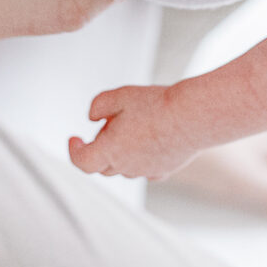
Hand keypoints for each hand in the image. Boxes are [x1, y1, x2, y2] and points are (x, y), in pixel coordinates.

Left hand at [69, 83, 199, 179]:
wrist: (192, 116)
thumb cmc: (155, 105)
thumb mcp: (119, 95)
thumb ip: (98, 106)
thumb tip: (92, 117)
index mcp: (109, 150)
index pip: (82, 161)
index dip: (74, 151)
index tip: (74, 138)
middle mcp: (125, 166)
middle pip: (102, 165)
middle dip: (100, 147)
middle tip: (111, 123)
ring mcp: (145, 171)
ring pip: (124, 167)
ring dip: (121, 153)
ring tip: (135, 125)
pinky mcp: (163, 171)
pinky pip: (145, 169)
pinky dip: (141, 158)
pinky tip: (149, 140)